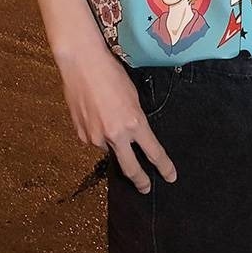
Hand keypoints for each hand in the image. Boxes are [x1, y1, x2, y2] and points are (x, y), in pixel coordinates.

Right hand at [56, 43, 176, 193]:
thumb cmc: (111, 74)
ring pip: (109, 149)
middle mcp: (115, 135)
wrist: (82, 65)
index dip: (164, 167)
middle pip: (130, 168)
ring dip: (113, 142)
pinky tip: (95, 115)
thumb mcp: (133, 96)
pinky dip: (98, 134)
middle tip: (146, 187)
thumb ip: (135, 118)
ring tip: (108, 116)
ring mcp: (95, 138)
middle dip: (140, 181)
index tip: (171, 177)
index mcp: (134, 122)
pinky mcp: (80, 135)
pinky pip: (94, 141)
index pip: (153, 152)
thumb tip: (133, 133)